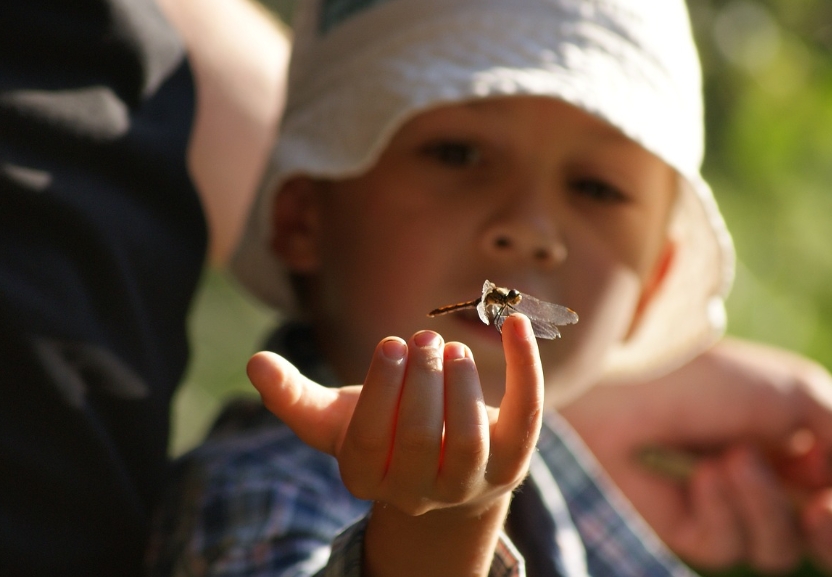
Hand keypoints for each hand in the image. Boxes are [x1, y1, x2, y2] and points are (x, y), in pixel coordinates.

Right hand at [247, 314, 544, 576]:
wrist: (444, 476)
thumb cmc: (383, 435)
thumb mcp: (336, 420)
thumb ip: (294, 397)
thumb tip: (255, 362)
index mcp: (367, 477)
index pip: (370, 441)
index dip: (381, 390)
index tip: (391, 345)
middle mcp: (419, 491)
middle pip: (420, 441)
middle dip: (422, 383)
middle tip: (423, 339)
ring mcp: (469, 482)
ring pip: (470, 441)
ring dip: (462, 385)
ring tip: (451, 347)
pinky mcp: (512, 462)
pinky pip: (525, 417)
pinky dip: (526, 368)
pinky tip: (518, 324)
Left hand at [560, 337, 831, 573]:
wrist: (623, 388)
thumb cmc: (707, 380)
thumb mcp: (796, 395)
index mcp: (794, 446)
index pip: (831, 497)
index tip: (828, 499)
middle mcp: (764, 482)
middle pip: (819, 542)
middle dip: (829, 536)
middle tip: (817, 512)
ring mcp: (725, 509)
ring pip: (779, 551)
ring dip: (763, 504)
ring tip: (730, 458)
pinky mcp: (686, 531)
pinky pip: (728, 548)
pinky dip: (722, 510)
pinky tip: (700, 476)